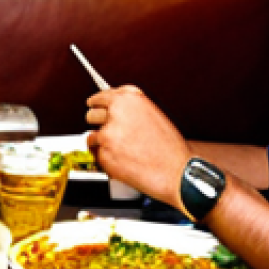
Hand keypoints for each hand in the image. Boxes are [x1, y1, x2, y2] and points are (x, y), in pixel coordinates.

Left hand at [85, 85, 191, 207]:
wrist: (177, 171)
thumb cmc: (169, 146)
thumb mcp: (152, 114)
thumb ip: (130, 108)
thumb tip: (112, 108)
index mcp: (129, 100)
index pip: (100, 97)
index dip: (96, 104)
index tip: (93, 106)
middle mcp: (116, 113)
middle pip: (91, 115)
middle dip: (98, 125)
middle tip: (112, 134)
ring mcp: (108, 134)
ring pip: (91, 137)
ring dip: (101, 144)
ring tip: (121, 150)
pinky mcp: (104, 154)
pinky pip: (96, 156)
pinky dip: (105, 159)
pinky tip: (123, 160)